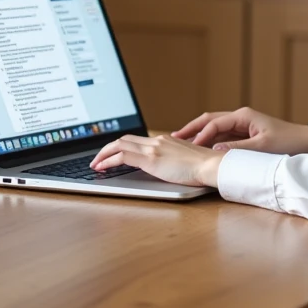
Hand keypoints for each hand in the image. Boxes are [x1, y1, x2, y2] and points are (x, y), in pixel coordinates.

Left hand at [90, 134, 225, 187]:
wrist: (212, 165)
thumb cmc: (205, 167)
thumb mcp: (185, 160)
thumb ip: (173, 160)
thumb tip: (167, 167)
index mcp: (165, 141)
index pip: (136, 139)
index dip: (120, 146)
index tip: (112, 154)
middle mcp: (157, 141)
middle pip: (124, 139)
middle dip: (107, 148)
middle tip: (98, 159)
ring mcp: (153, 149)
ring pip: (119, 145)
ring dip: (103, 154)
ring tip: (95, 164)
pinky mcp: (151, 159)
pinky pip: (123, 157)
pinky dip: (108, 161)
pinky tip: (102, 168)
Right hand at [171, 106, 307, 155]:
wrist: (307, 143)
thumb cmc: (288, 142)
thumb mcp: (262, 147)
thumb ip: (238, 149)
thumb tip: (216, 151)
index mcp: (243, 116)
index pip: (214, 123)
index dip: (200, 135)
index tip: (188, 147)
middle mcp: (241, 118)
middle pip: (209, 121)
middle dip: (192, 129)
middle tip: (173, 138)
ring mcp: (243, 125)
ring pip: (214, 128)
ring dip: (199, 135)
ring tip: (182, 143)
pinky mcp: (246, 134)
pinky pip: (223, 136)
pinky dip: (210, 141)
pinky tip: (202, 150)